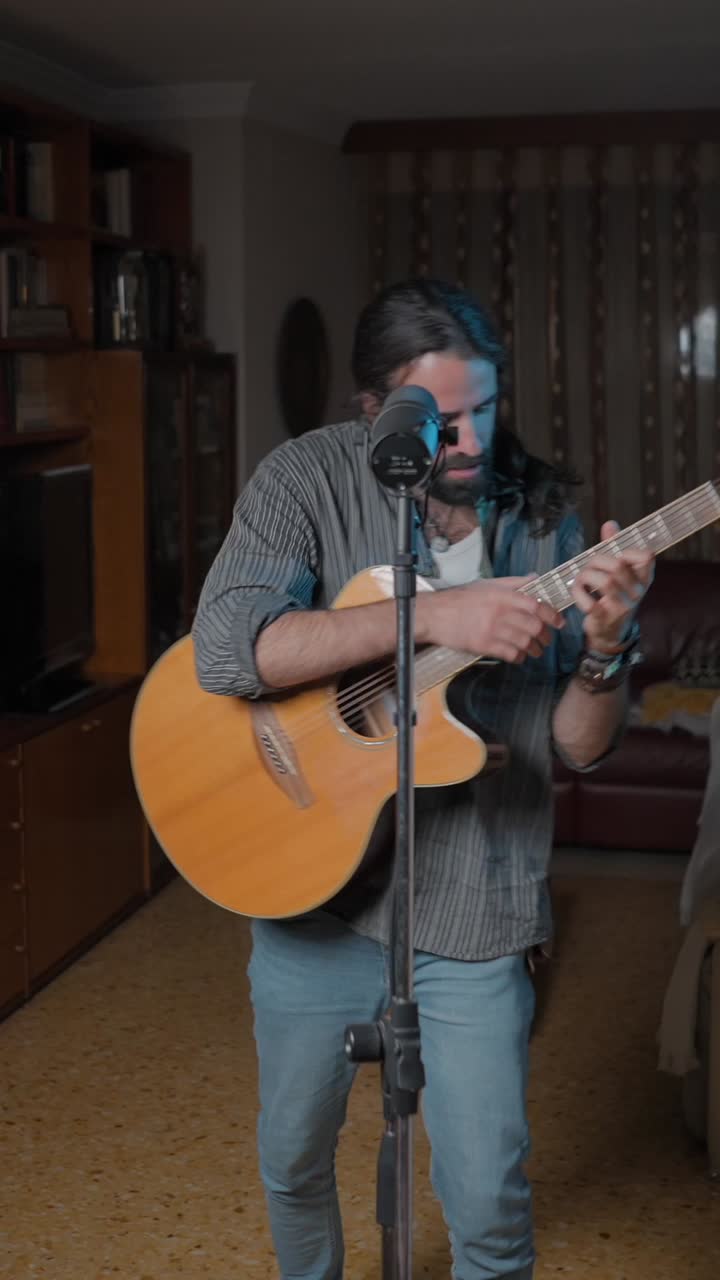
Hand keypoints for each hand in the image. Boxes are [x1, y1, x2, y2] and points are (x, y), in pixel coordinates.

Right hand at [422, 576, 564, 663]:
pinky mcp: (483, 645)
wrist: (434, 614)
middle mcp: (499, 612)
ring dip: (534, 648)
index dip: (553, 615)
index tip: (559, 622)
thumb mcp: (487, 584)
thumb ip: (513, 582)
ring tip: (535, 650)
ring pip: (525, 642)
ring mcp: (492, 630)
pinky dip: (519, 657)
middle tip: (546, 639)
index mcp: (502, 595)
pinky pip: (511, 654)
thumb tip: (535, 579)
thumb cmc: (460, 598)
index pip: (536, 605)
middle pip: (534, 626)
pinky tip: (519, 655)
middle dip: (545, 636)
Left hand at [570, 520, 653, 652]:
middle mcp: (637, 592)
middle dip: (596, 561)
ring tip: (581, 580)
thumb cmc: (613, 596)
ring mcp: (623, 606)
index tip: (615, 555)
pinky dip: (578, 595)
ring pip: (604, 581)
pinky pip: (590, 603)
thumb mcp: (617, 572)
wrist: (610, 632)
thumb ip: (613, 547)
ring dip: (585, 576)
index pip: (647, 556)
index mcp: (643, 577)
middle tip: (588, 567)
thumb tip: (610, 524)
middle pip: (617, 565)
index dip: (628, 550)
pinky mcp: (606, 618)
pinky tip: (578, 594)